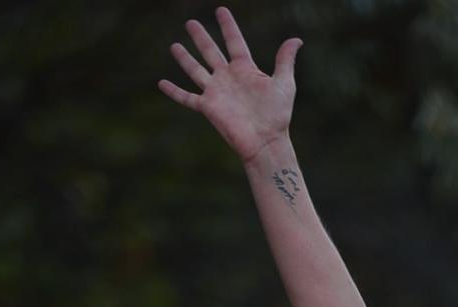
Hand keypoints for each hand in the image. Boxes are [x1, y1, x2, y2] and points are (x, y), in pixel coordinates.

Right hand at [158, 7, 301, 164]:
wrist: (266, 142)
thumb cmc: (278, 115)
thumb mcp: (284, 83)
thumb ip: (285, 60)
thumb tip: (296, 39)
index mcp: (245, 69)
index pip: (234, 41)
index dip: (228, 26)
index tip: (221, 10)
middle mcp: (228, 78)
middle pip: (210, 51)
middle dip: (201, 37)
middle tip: (191, 22)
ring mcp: (216, 92)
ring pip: (196, 70)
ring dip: (185, 58)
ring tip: (174, 46)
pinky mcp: (208, 107)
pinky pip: (187, 97)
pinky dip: (174, 91)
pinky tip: (161, 83)